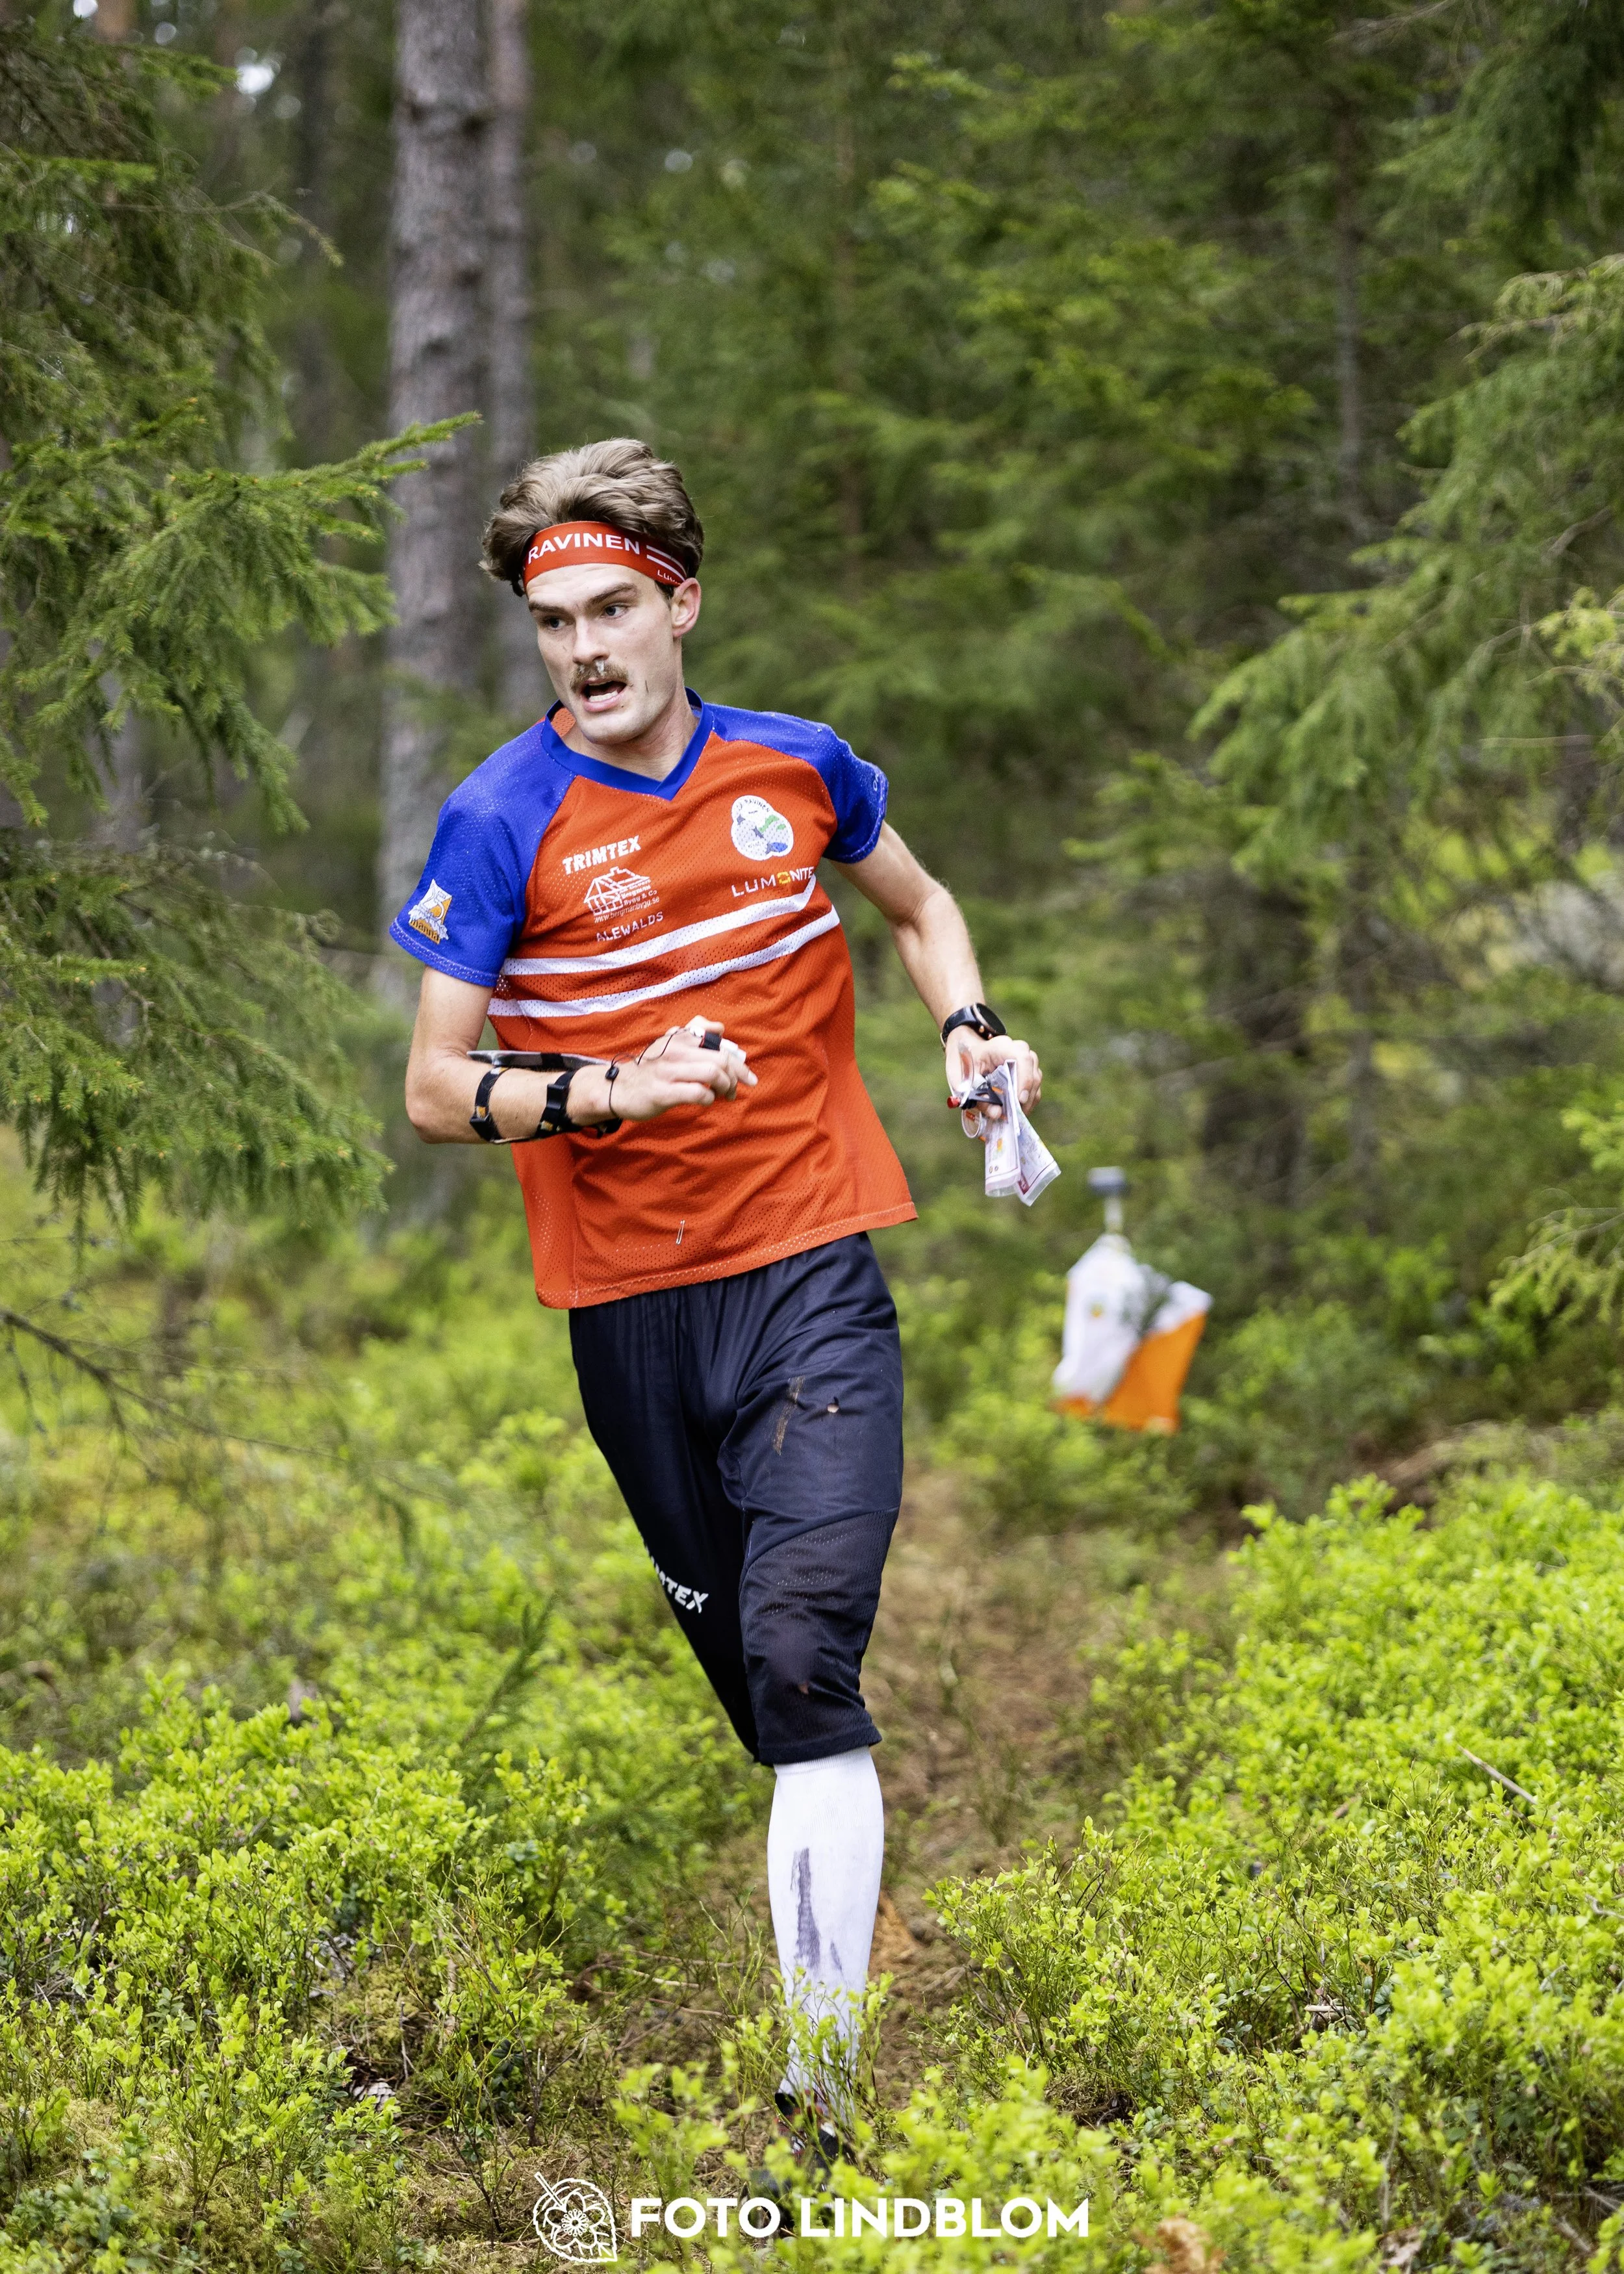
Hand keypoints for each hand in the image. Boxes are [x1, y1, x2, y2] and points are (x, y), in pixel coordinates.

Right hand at [569, 1014, 756, 1125]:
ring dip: (726, 1086)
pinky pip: (697, 1093)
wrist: (618, 1087)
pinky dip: (708, 1098)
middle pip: (721, 1058)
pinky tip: (706, 1100)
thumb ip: (694, 1033)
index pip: (719, 1042)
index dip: (738, 1059)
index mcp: (680, 1038)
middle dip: (737, 1075)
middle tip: (739, 1088)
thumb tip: (720, 1028)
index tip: (745, 1075)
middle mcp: (676, 1050)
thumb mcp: (669, 1044)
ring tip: (725, 1095)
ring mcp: (669, 1071)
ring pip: (712, 1073)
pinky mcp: (664, 1092)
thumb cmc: (650, 1069)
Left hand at [946, 1027, 1041, 1116]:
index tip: (1019, 1099)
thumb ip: (978, 1097)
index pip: (1022, 1058)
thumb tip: (997, 1114)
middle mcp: (1018, 1050)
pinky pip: (1034, 1085)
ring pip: (1036, 1079)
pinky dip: (1028, 1100)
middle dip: (1026, 1095)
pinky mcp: (1027, 1070)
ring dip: (1028, 1100)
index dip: (1025, 1079)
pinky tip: (1017, 1111)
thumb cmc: (964, 1063)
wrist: (967, 1051)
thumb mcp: (964, 1079)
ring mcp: (1025, 1059)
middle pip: (1033, 1071)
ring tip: (1015, 1115)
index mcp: (1001, 1046)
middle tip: (1016, 1113)